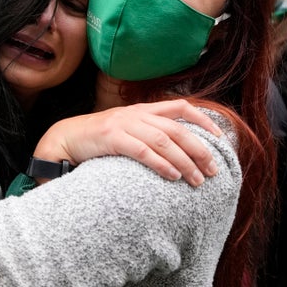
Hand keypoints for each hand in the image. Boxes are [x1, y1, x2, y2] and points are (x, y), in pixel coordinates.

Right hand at [34, 100, 221, 186]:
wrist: (66, 138)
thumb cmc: (99, 139)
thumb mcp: (127, 128)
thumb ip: (149, 132)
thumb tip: (178, 148)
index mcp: (143, 109)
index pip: (181, 106)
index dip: (203, 120)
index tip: (220, 137)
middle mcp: (136, 114)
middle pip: (177, 128)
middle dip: (199, 150)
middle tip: (212, 170)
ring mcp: (124, 124)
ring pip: (164, 140)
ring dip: (184, 161)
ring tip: (196, 180)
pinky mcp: (112, 138)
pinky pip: (143, 150)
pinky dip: (161, 164)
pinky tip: (173, 176)